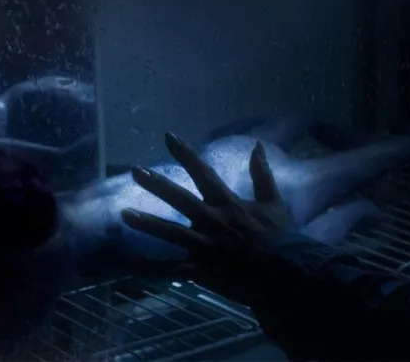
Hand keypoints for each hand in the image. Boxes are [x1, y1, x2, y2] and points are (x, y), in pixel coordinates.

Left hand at [120, 133, 293, 297]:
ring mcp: (204, 246)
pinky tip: (130, 266)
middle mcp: (211, 220)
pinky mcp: (201, 269)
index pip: (203, 173)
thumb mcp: (274, 202)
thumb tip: (257, 145)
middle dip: (157, 185)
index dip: (186, 154)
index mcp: (227, 203)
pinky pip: (171, 270)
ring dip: (147, 223)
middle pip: (179, 199)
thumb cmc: (281, 237)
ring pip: (170, 232)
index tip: (168, 136)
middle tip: (135, 171)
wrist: (285, 273)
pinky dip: (151, 269)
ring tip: (124, 214)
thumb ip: (262, 174)